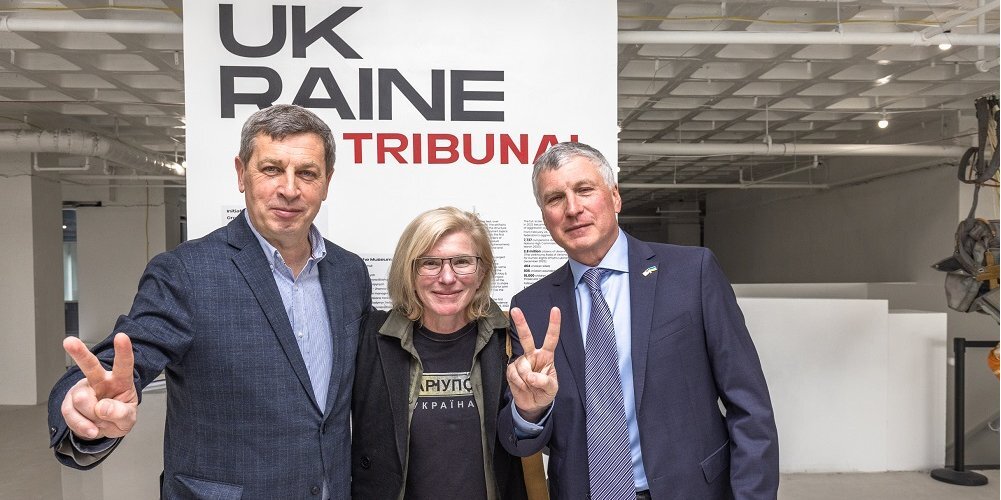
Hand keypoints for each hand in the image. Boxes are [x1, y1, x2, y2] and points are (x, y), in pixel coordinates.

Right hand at [60, 333, 138, 439]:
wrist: (103, 427)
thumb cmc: (118, 415)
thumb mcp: (128, 419)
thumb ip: (121, 414)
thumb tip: (103, 408)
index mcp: (120, 380)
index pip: (123, 364)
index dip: (123, 351)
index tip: (121, 337)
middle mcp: (99, 380)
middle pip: (90, 366)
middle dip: (79, 352)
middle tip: (69, 342)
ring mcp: (82, 390)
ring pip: (81, 400)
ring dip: (92, 417)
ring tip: (100, 420)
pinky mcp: (68, 402)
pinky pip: (71, 414)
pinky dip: (82, 425)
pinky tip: (91, 426)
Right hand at [507, 307, 559, 421]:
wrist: (532, 404)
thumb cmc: (545, 392)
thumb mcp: (552, 389)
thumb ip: (545, 382)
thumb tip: (531, 376)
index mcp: (546, 356)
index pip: (551, 338)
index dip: (554, 324)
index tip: (555, 310)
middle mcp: (533, 355)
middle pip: (526, 338)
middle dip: (521, 323)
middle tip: (515, 311)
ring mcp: (521, 361)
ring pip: (521, 365)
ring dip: (526, 379)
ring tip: (530, 385)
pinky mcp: (511, 369)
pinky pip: (513, 374)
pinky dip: (518, 383)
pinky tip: (522, 386)